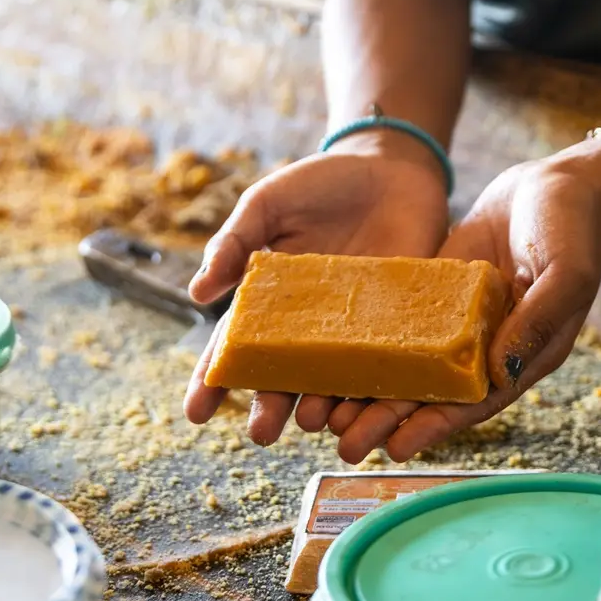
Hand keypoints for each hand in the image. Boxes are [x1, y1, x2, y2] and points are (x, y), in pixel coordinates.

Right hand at [183, 131, 449, 442]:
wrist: (393, 166)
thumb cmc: (322, 182)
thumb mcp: (268, 203)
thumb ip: (234, 242)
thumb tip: (196, 293)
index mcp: (272, 302)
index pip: (238, 348)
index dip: (215, 380)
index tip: (196, 412)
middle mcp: (312, 326)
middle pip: (286, 377)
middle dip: (271, 407)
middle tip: (262, 433)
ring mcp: (357, 329)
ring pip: (336, 382)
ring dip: (324, 407)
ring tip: (311, 422)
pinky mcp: (404, 323)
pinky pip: (389, 365)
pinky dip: (377, 390)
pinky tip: (367, 409)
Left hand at [327, 157, 600, 463]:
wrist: (555, 182)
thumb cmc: (572, 229)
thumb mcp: (565, 275)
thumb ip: (535, 323)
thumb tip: (497, 375)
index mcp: (522, 355)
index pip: (474, 403)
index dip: (435, 427)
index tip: (397, 448)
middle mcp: (486, 347)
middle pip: (432, 393)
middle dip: (390, 421)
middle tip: (345, 446)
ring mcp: (458, 320)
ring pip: (409, 364)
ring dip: (372, 390)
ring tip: (329, 415)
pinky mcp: (436, 291)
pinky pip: (400, 323)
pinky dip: (371, 342)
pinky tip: (335, 356)